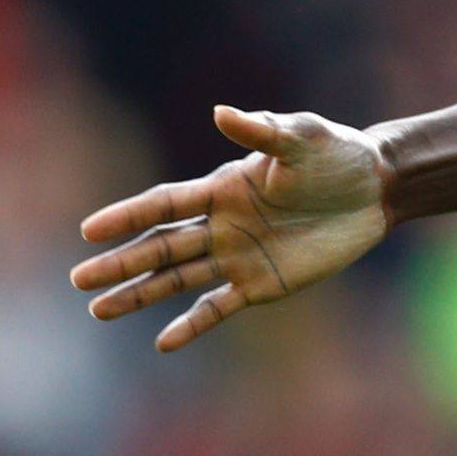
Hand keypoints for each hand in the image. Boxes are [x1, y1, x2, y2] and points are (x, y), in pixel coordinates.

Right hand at [71, 106, 391, 351]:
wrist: (377, 188)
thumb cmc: (338, 155)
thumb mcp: (302, 137)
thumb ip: (262, 131)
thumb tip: (221, 112)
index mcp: (222, 188)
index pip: (164, 205)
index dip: (128, 216)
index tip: (88, 230)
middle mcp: (221, 224)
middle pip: (160, 247)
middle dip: (121, 263)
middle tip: (79, 279)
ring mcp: (238, 256)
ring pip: (177, 279)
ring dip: (140, 294)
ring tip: (99, 310)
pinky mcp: (262, 283)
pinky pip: (219, 307)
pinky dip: (192, 324)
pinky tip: (164, 342)